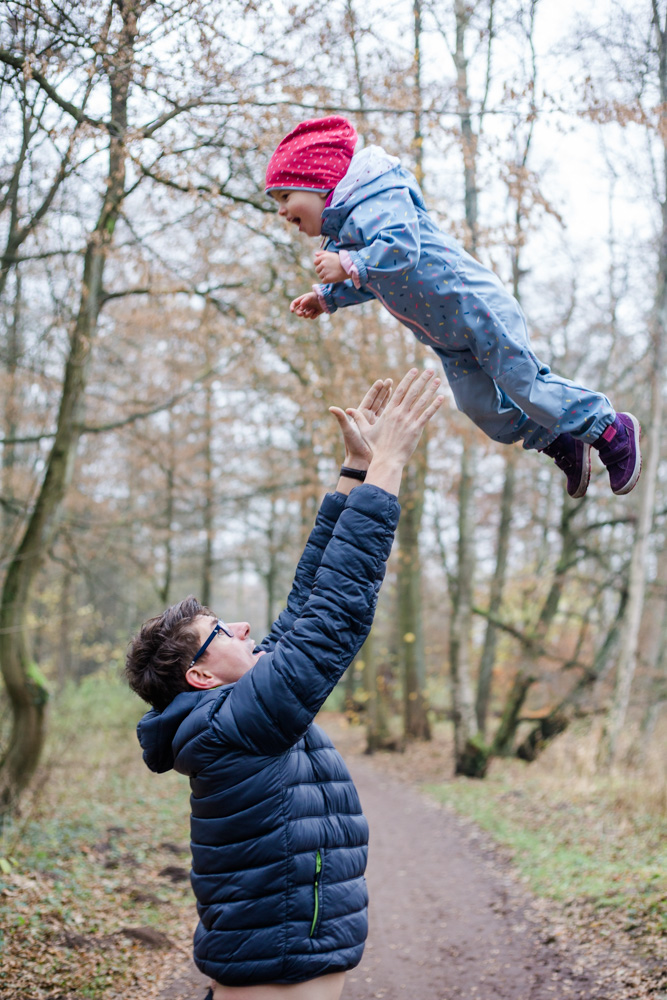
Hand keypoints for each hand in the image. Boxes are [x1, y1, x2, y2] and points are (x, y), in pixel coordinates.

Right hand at [290, 291, 323, 318]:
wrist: (326, 299)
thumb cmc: (317, 296)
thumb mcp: (310, 296)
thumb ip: (305, 300)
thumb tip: (300, 306)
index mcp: (302, 300)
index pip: (294, 304)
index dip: (292, 307)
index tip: (292, 311)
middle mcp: (305, 306)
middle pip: (298, 312)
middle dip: (299, 314)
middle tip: (302, 314)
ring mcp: (309, 310)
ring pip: (305, 316)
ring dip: (308, 313)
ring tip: (313, 309)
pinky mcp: (314, 314)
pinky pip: (312, 317)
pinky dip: (313, 315)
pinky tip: (316, 311)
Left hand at [314, 250, 346, 283]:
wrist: (349, 267)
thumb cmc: (340, 260)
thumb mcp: (332, 254)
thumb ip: (323, 253)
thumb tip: (315, 254)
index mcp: (323, 257)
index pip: (315, 262)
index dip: (320, 265)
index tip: (326, 266)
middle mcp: (323, 264)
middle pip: (317, 270)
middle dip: (322, 271)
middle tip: (330, 270)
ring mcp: (325, 271)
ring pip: (320, 276)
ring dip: (324, 276)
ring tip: (332, 274)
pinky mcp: (327, 278)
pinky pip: (323, 281)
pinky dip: (327, 281)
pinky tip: (332, 278)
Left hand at [329, 378, 392, 467]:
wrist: (360, 462)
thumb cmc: (353, 447)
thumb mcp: (348, 431)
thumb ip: (341, 419)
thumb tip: (331, 408)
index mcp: (360, 416)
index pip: (369, 400)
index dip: (375, 391)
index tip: (381, 381)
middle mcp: (368, 419)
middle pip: (377, 402)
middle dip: (384, 391)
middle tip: (391, 381)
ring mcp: (376, 425)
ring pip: (385, 409)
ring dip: (391, 399)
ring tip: (398, 389)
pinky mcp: (383, 431)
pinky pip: (390, 419)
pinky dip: (395, 412)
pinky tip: (403, 406)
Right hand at [352, 369, 444, 494]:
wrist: (387, 460)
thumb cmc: (375, 447)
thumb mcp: (365, 431)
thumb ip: (359, 419)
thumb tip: (348, 410)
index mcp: (389, 411)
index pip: (400, 391)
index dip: (408, 379)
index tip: (414, 371)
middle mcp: (400, 413)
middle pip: (412, 392)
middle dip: (422, 380)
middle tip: (430, 370)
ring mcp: (409, 421)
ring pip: (421, 401)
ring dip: (430, 389)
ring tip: (437, 380)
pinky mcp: (416, 429)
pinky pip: (427, 415)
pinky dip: (435, 406)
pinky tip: (441, 398)